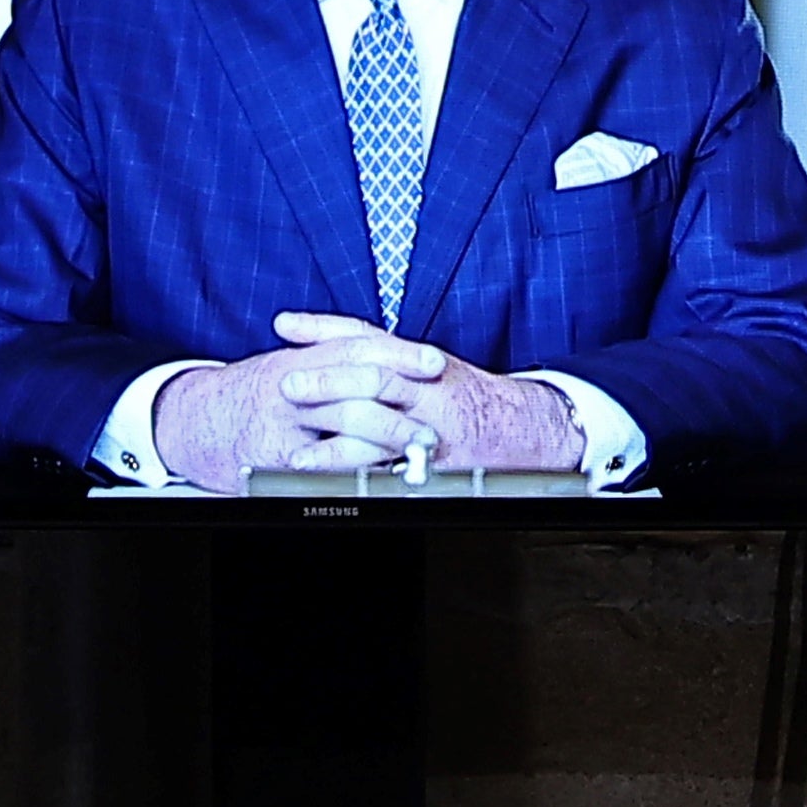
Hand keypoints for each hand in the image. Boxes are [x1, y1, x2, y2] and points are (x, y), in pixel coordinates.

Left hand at [155, 322, 584, 491]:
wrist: (523, 430)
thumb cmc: (468, 400)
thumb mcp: (429, 369)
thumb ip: (386, 359)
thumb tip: (332, 349)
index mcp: (418, 358)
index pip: (364, 335)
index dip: (323, 329)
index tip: (284, 325)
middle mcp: (425, 384)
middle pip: (371, 372)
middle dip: (326, 377)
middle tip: (286, 383)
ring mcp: (432, 422)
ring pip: (380, 420)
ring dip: (335, 434)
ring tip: (296, 449)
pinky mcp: (437, 458)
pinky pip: (393, 464)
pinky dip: (359, 472)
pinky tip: (333, 481)